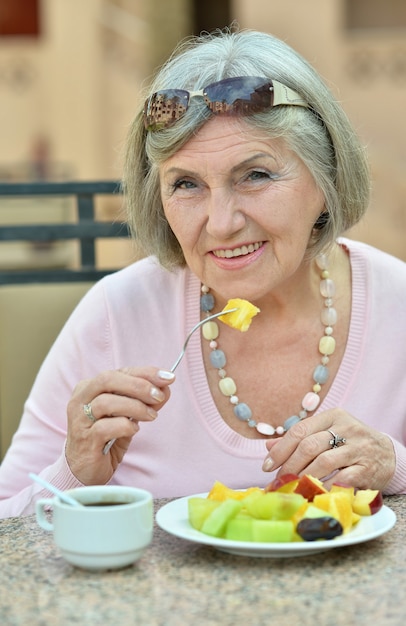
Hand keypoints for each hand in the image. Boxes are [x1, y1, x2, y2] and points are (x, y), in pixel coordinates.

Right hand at [65, 367, 174, 484]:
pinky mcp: (84, 441)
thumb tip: (165, 388)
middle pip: (107, 379)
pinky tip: (134, 429)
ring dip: (135, 407)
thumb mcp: (128, 417)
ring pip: (105, 402)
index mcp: (90, 388)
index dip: (145, 373)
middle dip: (138, 385)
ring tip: (151, 416)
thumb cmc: (106, 439)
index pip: (119, 372)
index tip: (168, 377)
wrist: (85, 471)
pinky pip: (104, 427)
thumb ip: (144, 402)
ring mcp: (79, 420)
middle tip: (159, 395)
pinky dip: (124, 426)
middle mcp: (80, 399)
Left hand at [262, 408, 395, 490]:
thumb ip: (300, 439)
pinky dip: (325, 487)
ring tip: (293, 487)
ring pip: (323, 462)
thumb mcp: (328, 434)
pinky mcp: (367, 468)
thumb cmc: (351, 444)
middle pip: (309, 446)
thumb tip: (268, 446)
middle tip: (280, 480)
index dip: (280, 449)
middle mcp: (346, 428)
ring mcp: (358, 448)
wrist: (388, 455)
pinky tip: (314, 493)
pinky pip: (341, 479)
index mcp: (333, 416)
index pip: (300, 430)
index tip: (267, 465)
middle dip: (289, 465)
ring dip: (304, 477)